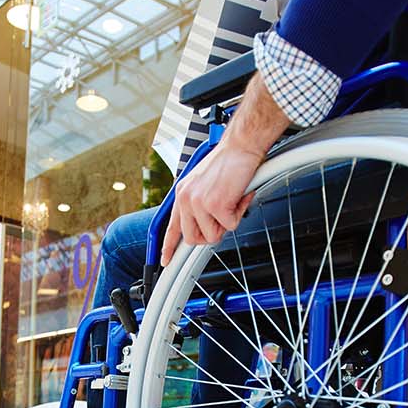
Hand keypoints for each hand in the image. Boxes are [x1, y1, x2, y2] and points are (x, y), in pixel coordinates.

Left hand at [160, 72, 293, 265]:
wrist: (240, 146)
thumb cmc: (228, 161)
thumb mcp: (204, 182)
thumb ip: (199, 203)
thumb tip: (206, 225)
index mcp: (182, 194)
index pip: (172, 226)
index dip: (169, 246)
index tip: (166, 260)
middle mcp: (186, 199)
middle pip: (194, 238)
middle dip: (212, 233)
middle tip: (224, 216)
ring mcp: (199, 203)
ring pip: (213, 235)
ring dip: (227, 223)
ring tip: (232, 201)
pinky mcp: (215, 205)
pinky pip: (230, 226)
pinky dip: (240, 213)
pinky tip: (239, 196)